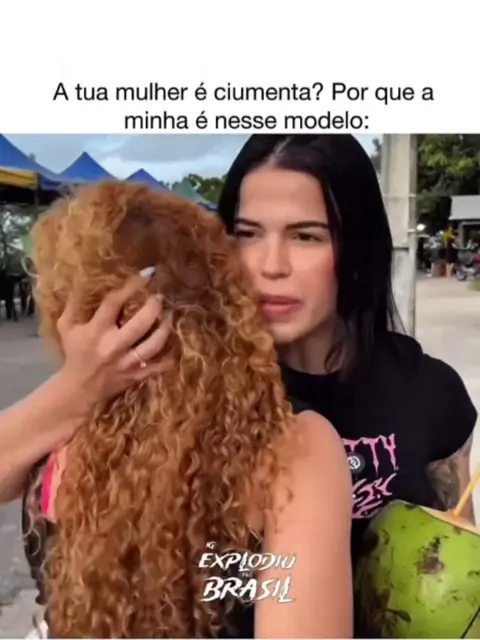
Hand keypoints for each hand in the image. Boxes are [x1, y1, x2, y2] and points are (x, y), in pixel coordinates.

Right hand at [55, 274, 170, 410]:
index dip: (132, 286)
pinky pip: (160, 366)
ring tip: (169, 315)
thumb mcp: (67, 327)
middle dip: (154, 306)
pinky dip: (170, 356)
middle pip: (141, 323)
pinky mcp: (137, 376)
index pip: (114, 303)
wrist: (79, 389)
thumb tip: (82, 280)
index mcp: (96, 331)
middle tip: (159, 297)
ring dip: (165, 328)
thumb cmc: (75, 353)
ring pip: (154, 344)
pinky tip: (175, 343)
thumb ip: (73, 304)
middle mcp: (114, 346)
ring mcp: (128, 363)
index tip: (147, 274)